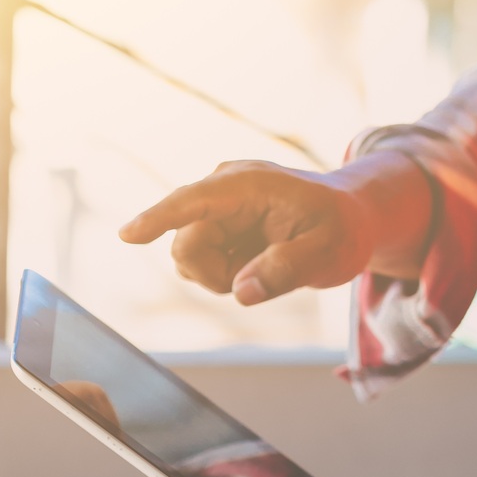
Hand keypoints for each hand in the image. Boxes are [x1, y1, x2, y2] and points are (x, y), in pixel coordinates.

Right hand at [119, 152, 431, 303]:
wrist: (349, 218)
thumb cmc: (342, 228)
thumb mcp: (330, 251)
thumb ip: (287, 269)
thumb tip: (242, 291)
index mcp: (249, 184)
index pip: (193, 200)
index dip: (159, 218)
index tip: (128, 235)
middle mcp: (223, 191)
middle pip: (186, 243)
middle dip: (214, 273)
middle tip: (261, 278)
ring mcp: (216, 209)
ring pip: (187, 258)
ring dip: (219, 276)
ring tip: (264, 267)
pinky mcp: (215, 228)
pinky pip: (197, 264)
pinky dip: (222, 276)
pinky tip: (254, 265)